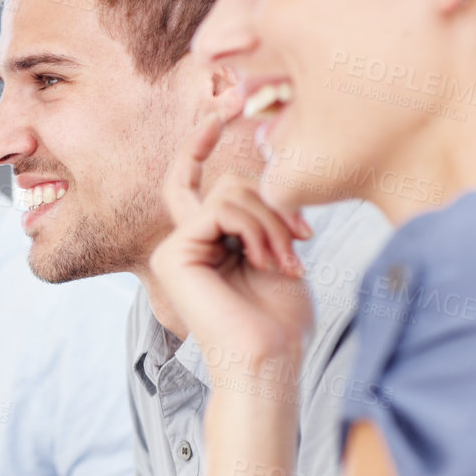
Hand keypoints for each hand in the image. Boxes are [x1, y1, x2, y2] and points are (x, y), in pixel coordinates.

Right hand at [149, 113, 313, 375]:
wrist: (268, 361)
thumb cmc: (279, 319)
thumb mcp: (278, 250)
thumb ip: (262, 211)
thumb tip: (262, 174)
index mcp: (205, 243)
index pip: (194, 182)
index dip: (197, 146)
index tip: (215, 115)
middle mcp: (183, 243)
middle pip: (228, 183)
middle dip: (274, 205)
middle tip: (302, 241)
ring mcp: (174, 248)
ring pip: (228, 193)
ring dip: (271, 223)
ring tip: (287, 260)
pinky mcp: (172, 254)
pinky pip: (219, 210)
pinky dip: (254, 229)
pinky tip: (267, 260)